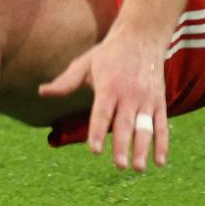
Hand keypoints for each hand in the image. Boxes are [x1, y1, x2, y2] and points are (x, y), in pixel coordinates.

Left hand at [38, 27, 169, 171]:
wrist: (142, 36)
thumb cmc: (108, 54)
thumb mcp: (85, 63)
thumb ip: (65, 82)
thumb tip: (41, 92)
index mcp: (109, 86)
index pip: (102, 112)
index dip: (97, 131)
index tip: (94, 151)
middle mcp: (129, 93)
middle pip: (125, 123)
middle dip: (123, 146)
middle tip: (118, 166)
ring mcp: (146, 98)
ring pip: (145, 127)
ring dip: (143, 148)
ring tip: (138, 168)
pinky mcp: (159, 101)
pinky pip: (162, 125)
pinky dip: (162, 143)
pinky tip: (160, 162)